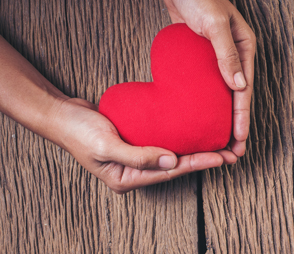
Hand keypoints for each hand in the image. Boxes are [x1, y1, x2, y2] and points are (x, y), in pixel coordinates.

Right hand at [52, 98, 233, 193]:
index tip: (221, 157)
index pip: (171, 171)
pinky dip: (182, 136)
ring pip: (174, 154)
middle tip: (232, 153)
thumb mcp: (107, 145)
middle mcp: (136, 171)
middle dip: (205, 159)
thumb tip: (172, 160)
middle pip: (177, 165)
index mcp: (128, 179)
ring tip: (223, 144)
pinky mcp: (138, 140)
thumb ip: (138, 156)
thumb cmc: (79, 131)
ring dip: (197, 148)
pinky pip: (165, 140)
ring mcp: (137, 157)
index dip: (198, 164)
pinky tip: (198, 130)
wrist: (61, 113)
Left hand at [162, 0, 255, 159]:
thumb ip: (226, 53)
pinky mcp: (200, 58)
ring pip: (222, 94)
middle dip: (236, 125)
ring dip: (222, 118)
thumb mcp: (214, 23)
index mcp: (245, 48)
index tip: (240, 140)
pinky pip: (206, 85)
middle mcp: (235, 55)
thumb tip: (239, 87)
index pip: (245, 89)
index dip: (242, 117)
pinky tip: (200, 117)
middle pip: (237, 97)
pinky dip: (206, 103)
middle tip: (233, 153)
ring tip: (219, 143)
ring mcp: (218, 57)